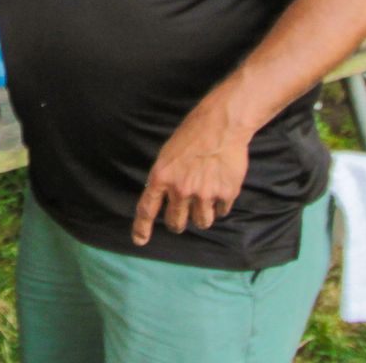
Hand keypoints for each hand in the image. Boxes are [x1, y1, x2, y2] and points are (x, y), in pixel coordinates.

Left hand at [131, 95, 251, 244]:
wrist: (220, 125)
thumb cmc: (191, 135)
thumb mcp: (168, 155)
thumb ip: (165, 179)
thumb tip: (165, 200)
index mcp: (161, 177)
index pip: (147, 209)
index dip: (142, 228)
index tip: (139, 241)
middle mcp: (181, 189)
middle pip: (176, 223)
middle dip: (177, 224)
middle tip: (182, 217)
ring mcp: (204, 194)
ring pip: (202, 222)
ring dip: (202, 216)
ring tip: (205, 198)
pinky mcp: (226, 194)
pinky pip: (222, 211)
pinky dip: (220, 204)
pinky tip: (221, 187)